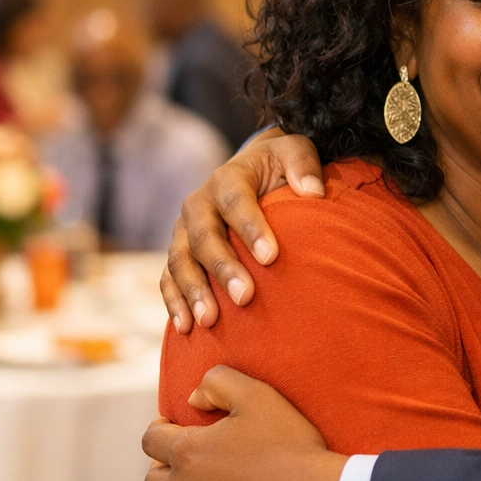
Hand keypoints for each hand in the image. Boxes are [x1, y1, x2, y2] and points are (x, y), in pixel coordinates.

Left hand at [143, 366, 345, 480]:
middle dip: (164, 466)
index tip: (171, 427)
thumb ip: (219, 383)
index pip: (151, 439)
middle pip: (153, 479)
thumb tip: (192, 398)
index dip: (160, 430)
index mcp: (187, 451)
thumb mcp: (259, 396)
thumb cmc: (290, 448)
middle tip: (184, 461)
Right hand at [161, 129, 325, 332]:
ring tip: (210, 320)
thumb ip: (303, 166)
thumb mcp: (295, 153)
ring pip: (180, 261)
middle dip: (223, 268)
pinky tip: (187, 327)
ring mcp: (184, 230)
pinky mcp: (179, 252)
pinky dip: (174, 301)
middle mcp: (199, 204)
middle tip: (245, 297)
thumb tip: (313, 191)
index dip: (251, 228)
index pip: (236, 201)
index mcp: (228, 178)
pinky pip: (168, 278)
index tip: (271, 257)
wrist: (253, 172)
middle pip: (205, 237)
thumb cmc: (280, 168)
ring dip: (193, 291)